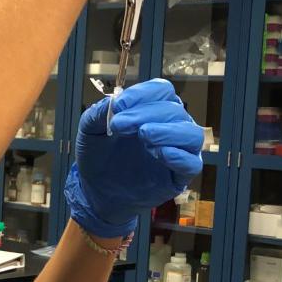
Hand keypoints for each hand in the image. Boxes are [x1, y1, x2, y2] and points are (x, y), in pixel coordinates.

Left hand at [65, 79, 203, 237]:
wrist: (97, 191)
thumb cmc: (98, 156)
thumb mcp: (90, 132)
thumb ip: (97, 114)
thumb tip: (111, 101)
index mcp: (152, 109)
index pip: (161, 90)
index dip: (142, 93)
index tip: (118, 105)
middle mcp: (171, 126)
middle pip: (173, 110)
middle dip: (145, 114)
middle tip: (119, 125)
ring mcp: (179, 151)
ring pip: (191, 133)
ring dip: (167, 131)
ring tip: (144, 135)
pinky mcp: (180, 176)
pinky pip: (192, 163)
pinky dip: (178, 156)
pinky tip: (158, 153)